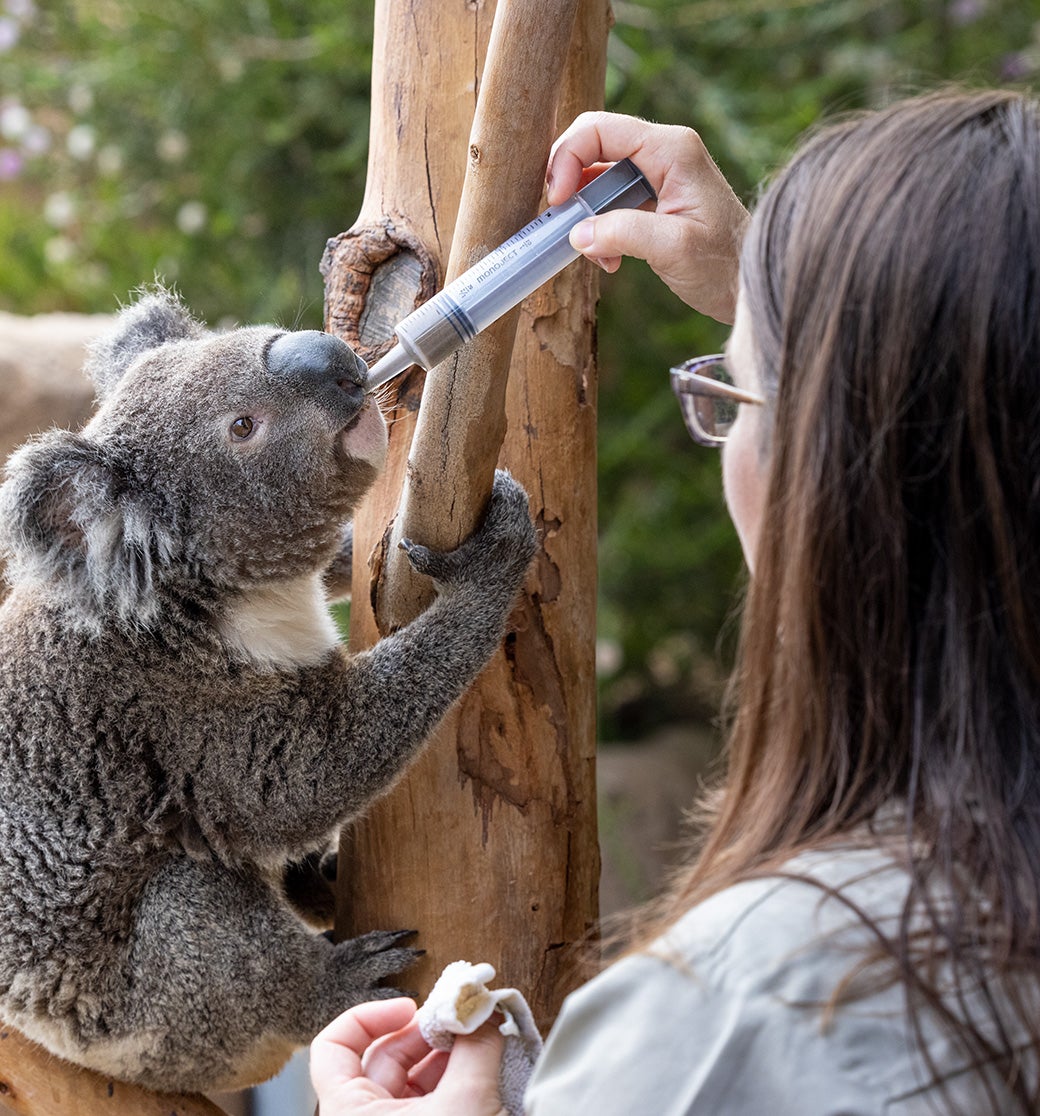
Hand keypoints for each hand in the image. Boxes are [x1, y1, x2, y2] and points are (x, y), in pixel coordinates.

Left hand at [311, 998, 507, 1113]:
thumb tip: (485, 1007)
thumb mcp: (464, 1104)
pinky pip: (431, 1095)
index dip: (369, 1015)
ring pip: (412, 1075)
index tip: (409, 1006)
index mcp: (350, 1111)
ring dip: (448, 1051)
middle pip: (384, 1053)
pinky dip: (455, 1075)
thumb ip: (475, 1049)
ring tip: (480, 1034)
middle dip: (426, 1030)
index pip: (332, 1046)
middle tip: (462, 1015)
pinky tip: (484, 1060)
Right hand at [547, 111, 749, 323]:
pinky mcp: (651, 199)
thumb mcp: (675, 248)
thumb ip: (625, 234)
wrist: (746, 284)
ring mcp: (657, 174)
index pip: (600, 129)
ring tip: (595, 253)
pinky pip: (608, 202)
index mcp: (672, 149)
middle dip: (570, 184)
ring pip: (597, 177)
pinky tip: (610, 259)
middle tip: (562, 221)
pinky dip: (598, 230)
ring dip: (584, 214)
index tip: (558, 200)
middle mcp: (663, 152)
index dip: (567, 157)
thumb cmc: (724, 264)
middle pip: (593, 146)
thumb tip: (578, 232)